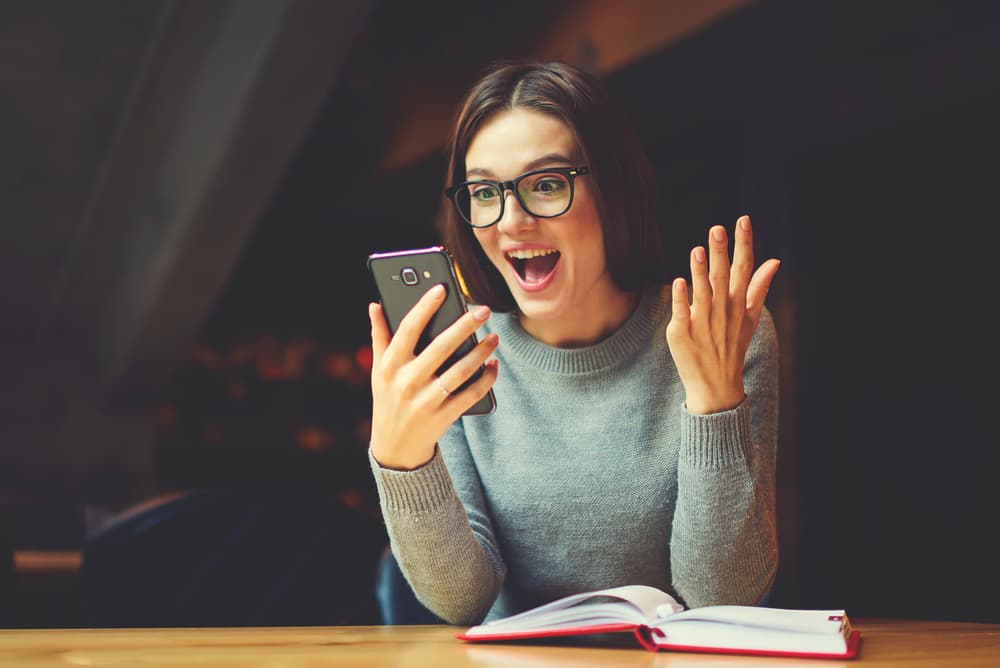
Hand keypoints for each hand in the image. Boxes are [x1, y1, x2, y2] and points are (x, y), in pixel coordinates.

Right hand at [368, 284, 498, 468]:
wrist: (394, 447)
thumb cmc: (387, 400)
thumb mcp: (378, 371)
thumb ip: (379, 337)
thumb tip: (375, 305)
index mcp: (389, 366)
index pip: (408, 329)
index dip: (424, 307)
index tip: (441, 289)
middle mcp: (406, 382)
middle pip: (440, 347)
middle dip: (464, 326)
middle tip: (483, 310)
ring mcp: (426, 401)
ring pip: (460, 371)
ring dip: (480, 352)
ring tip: (494, 337)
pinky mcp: (443, 416)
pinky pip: (471, 394)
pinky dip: (485, 379)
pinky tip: (493, 365)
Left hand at [665, 215, 779, 414]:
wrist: (716, 386)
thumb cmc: (731, 347)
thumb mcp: (750, 318)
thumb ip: (759, 288)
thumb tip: (774, 261)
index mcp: (738, 305)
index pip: (743, 269)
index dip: (744, 244)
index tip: (743, 220)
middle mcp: (722, 312)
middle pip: (722, 278)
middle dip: (721, 253)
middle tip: (717, 228)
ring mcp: (702, 324)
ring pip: (702, 294)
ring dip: (700, 272)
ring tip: (698, 250)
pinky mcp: (682, 335)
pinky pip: (682, 314)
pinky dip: (681, 299)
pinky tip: (679, 282)